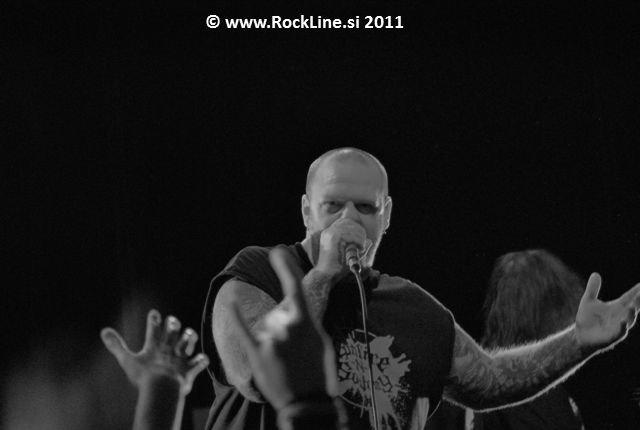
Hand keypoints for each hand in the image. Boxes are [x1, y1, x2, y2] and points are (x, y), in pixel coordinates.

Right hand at [101, 310, 208, 395]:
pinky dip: (201, 361)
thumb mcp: (127, 360)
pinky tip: (203, 358)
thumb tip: (104, 330)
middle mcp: (170, 350)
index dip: (154, 321)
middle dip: (173, 325)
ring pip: (188, 343)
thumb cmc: (144, 376)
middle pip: (173, 332)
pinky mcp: (189, 370)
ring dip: (190, 337)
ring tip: (189, 333)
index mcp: (155, 347)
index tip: (154, 312)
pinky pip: (199, 363)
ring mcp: (181, 359)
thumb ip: (116, 345)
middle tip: (172, 320)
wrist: (163, 387)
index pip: (154, 330)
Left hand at [229, 247, 337, 409]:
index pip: (294, 287)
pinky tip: (231, 301)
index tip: (278, 252)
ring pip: (268, 326)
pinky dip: (236, 314)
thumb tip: (298, 309)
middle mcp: (287, 325)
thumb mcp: (322, 343)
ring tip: (284, 362)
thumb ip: (308, 322)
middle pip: (280, 312)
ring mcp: (270, 338)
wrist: (305, 402)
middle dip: (287, 328)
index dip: (285, 267)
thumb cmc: (316, 373)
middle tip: (295, 351)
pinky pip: (243, 328)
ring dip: (275, 340)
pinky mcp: (256, 351)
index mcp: (306, 322)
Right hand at [316, 218, 370, 274]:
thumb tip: (370, 241)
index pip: (345, 222)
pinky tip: (360, 249)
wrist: (326, 275)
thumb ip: (358, 246)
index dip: (356, 228)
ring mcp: (331, 233)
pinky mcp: (334, 237)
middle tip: (363, 244)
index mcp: (329, 233)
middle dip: (360, 231)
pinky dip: (359, 241)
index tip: (362, 238)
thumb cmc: (336, 267)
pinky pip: (352, 235)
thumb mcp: (348, 254)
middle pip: (349, 222)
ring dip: (361, 237)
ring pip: (352, 228)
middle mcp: (329, 231)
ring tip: (362, 248)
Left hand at [575, 273, 639, 349]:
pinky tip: (623, 322)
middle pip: (633, 307)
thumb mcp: (588, 301)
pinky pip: (619, 332)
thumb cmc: (587, 319)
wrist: (580, 336)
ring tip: (632, 306)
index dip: (637, 291)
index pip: (630, 297)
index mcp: (617, 307)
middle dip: (638, 301)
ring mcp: (618, 326)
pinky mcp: (612, 336)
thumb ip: (593, 288)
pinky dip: (622, 327)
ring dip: (631, 314)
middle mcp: (620, 316)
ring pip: (629, 320)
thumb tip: (595, 273)